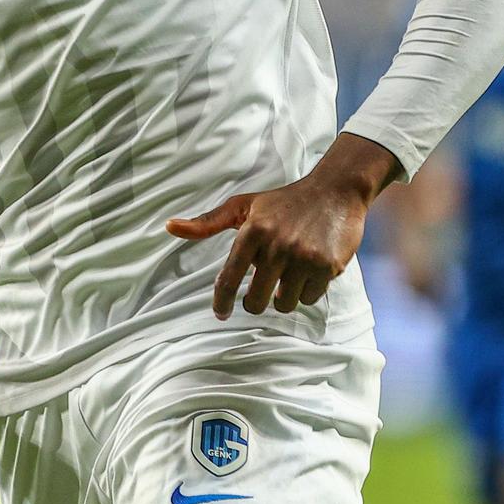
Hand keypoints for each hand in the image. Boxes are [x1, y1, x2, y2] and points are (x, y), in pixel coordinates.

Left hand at [167, 172, 373, 319]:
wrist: (335, 191)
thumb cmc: (283, 201)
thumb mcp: (243, 206)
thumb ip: (207, 222)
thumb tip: (169, 226)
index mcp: (252, 232)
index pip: (228, 279)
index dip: (222, 302)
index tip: (221, 313)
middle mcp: (276, 246)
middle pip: (256, 302)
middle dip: (255, 301)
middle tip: (261, 291)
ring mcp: (303, 257)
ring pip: (284, 304)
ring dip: (283, 295)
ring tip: (289, 273)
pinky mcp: (327, 267)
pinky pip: (309, 298)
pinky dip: (307, 290)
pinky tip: (310, 269)